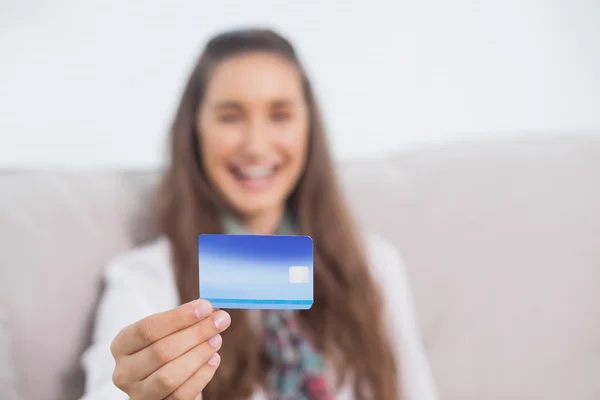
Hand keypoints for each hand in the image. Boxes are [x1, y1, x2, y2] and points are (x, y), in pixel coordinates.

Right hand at [110, 299, 230, 399]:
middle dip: (196, 333)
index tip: (205, 307)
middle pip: (161, 351)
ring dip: (199, 354)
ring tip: (217, 339)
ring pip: (169, 376)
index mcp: (121, 345)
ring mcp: (138, 394)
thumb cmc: (168, 348)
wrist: (164, 382)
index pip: (147, 328)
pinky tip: (214, 359)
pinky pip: (181, 395)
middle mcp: (124, 372)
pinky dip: (202, 375)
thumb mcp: (168, 331)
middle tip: (220, 320)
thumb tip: (214, 311)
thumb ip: (187, 319)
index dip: (178, 317)